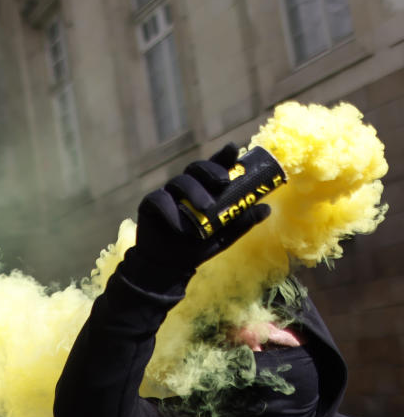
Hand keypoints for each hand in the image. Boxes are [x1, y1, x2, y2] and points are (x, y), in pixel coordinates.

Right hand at [133, 143, 269, 273]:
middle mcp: (185, 187)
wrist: (169, 266)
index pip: (215, 167)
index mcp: (204, 189)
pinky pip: (159, 199)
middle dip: (210, 170)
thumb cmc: (196, 247)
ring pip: (179, 181)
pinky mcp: (149, 204)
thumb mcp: (223, 236)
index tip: (234, 149)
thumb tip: (266, 208)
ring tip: (206, 207)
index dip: (223, 156)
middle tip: (224, 182)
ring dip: (194, 191)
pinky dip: (169, 210)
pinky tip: (178, 225)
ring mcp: (167, 194)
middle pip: (196, 168)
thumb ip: (241, 222)